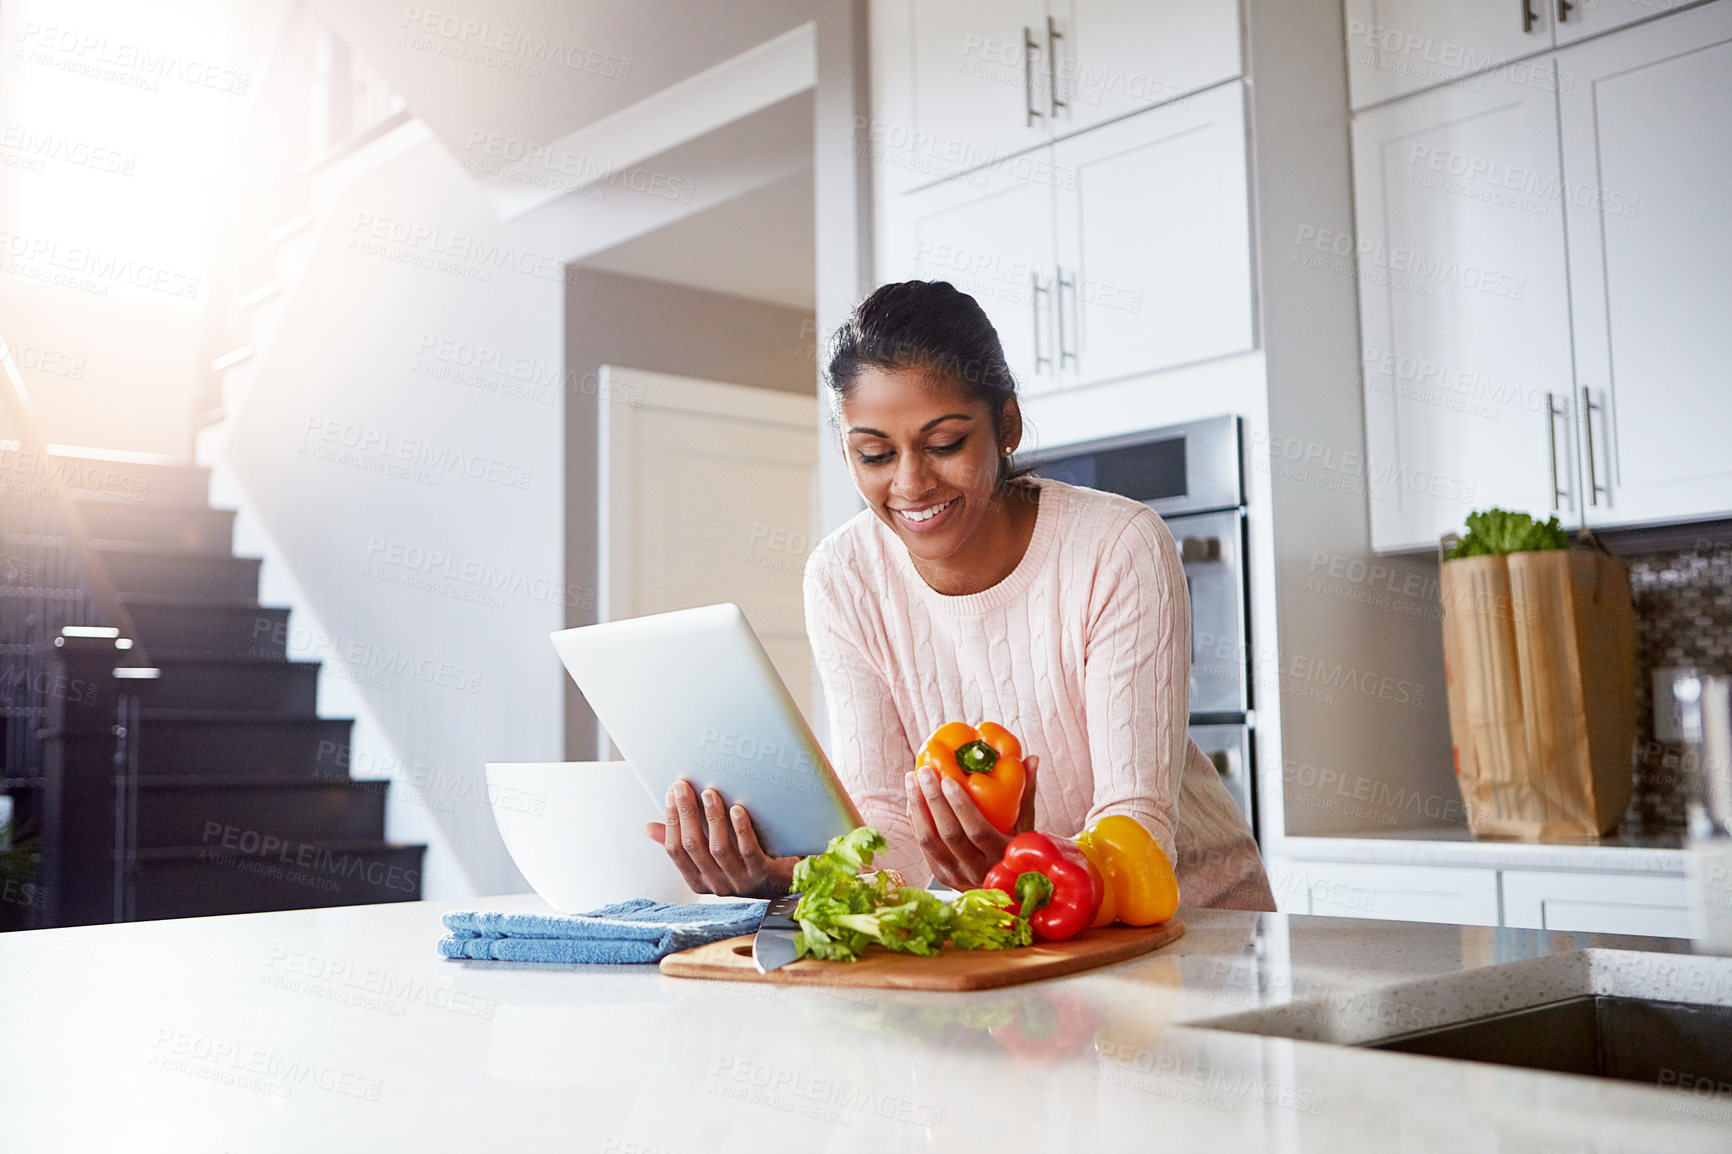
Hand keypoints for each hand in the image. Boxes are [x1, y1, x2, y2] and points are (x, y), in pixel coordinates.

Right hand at [643, 780, 799, 897]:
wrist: (787, 879)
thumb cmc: (747, 862)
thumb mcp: (712, 854)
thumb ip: (684, 842)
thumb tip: (649, 827)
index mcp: (699, 879)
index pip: (675, 850)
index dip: (670, 821)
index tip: (670, 794)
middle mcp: (717, 884)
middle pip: (693, 846)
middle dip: (686, 813)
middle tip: (684, 786)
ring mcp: (740, 881)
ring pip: (718, 848)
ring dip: (712, 818)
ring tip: (710, 792)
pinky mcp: (763, 874)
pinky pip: (748, 851)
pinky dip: (741, 829)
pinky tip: (737, 809)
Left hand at [905, 755, 1039, 890]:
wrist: (1004, 887)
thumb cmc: (1016, 847)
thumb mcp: (1026, 825)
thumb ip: (1027, 793)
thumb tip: (1031, 758)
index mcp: (1001, 856)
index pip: (977, 831)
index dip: (961, 806)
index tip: (948, 780)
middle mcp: (978, 870)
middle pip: (949, 834)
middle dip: (933, 800)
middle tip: (924, 771)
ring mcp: (956, 875)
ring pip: (929, 840)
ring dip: (918, 807)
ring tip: (911, 779)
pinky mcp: (941, 876)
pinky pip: (923, 845)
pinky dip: (916, 819)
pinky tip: (913, 798)